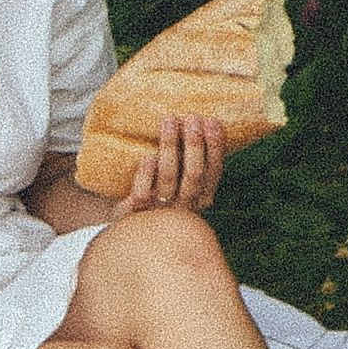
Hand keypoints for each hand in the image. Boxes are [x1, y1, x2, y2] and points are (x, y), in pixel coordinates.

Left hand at [110, 109, 226, 217]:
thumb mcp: (182, 183)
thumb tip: (198, 120)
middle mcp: (185, 206)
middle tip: (192, 118)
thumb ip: (190, 160)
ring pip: (169, 178)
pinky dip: (146, 174)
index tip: (212, 121)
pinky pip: (143, 193)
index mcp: (201, 198)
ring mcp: (162, 210)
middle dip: (195, 144)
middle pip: (194, 174)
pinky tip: (148, 156)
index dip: (215, 147)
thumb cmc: (161, 196)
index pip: (214, 172)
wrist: (132, 231)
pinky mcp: (138, 212)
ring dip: (170, 147)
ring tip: (169, 120)